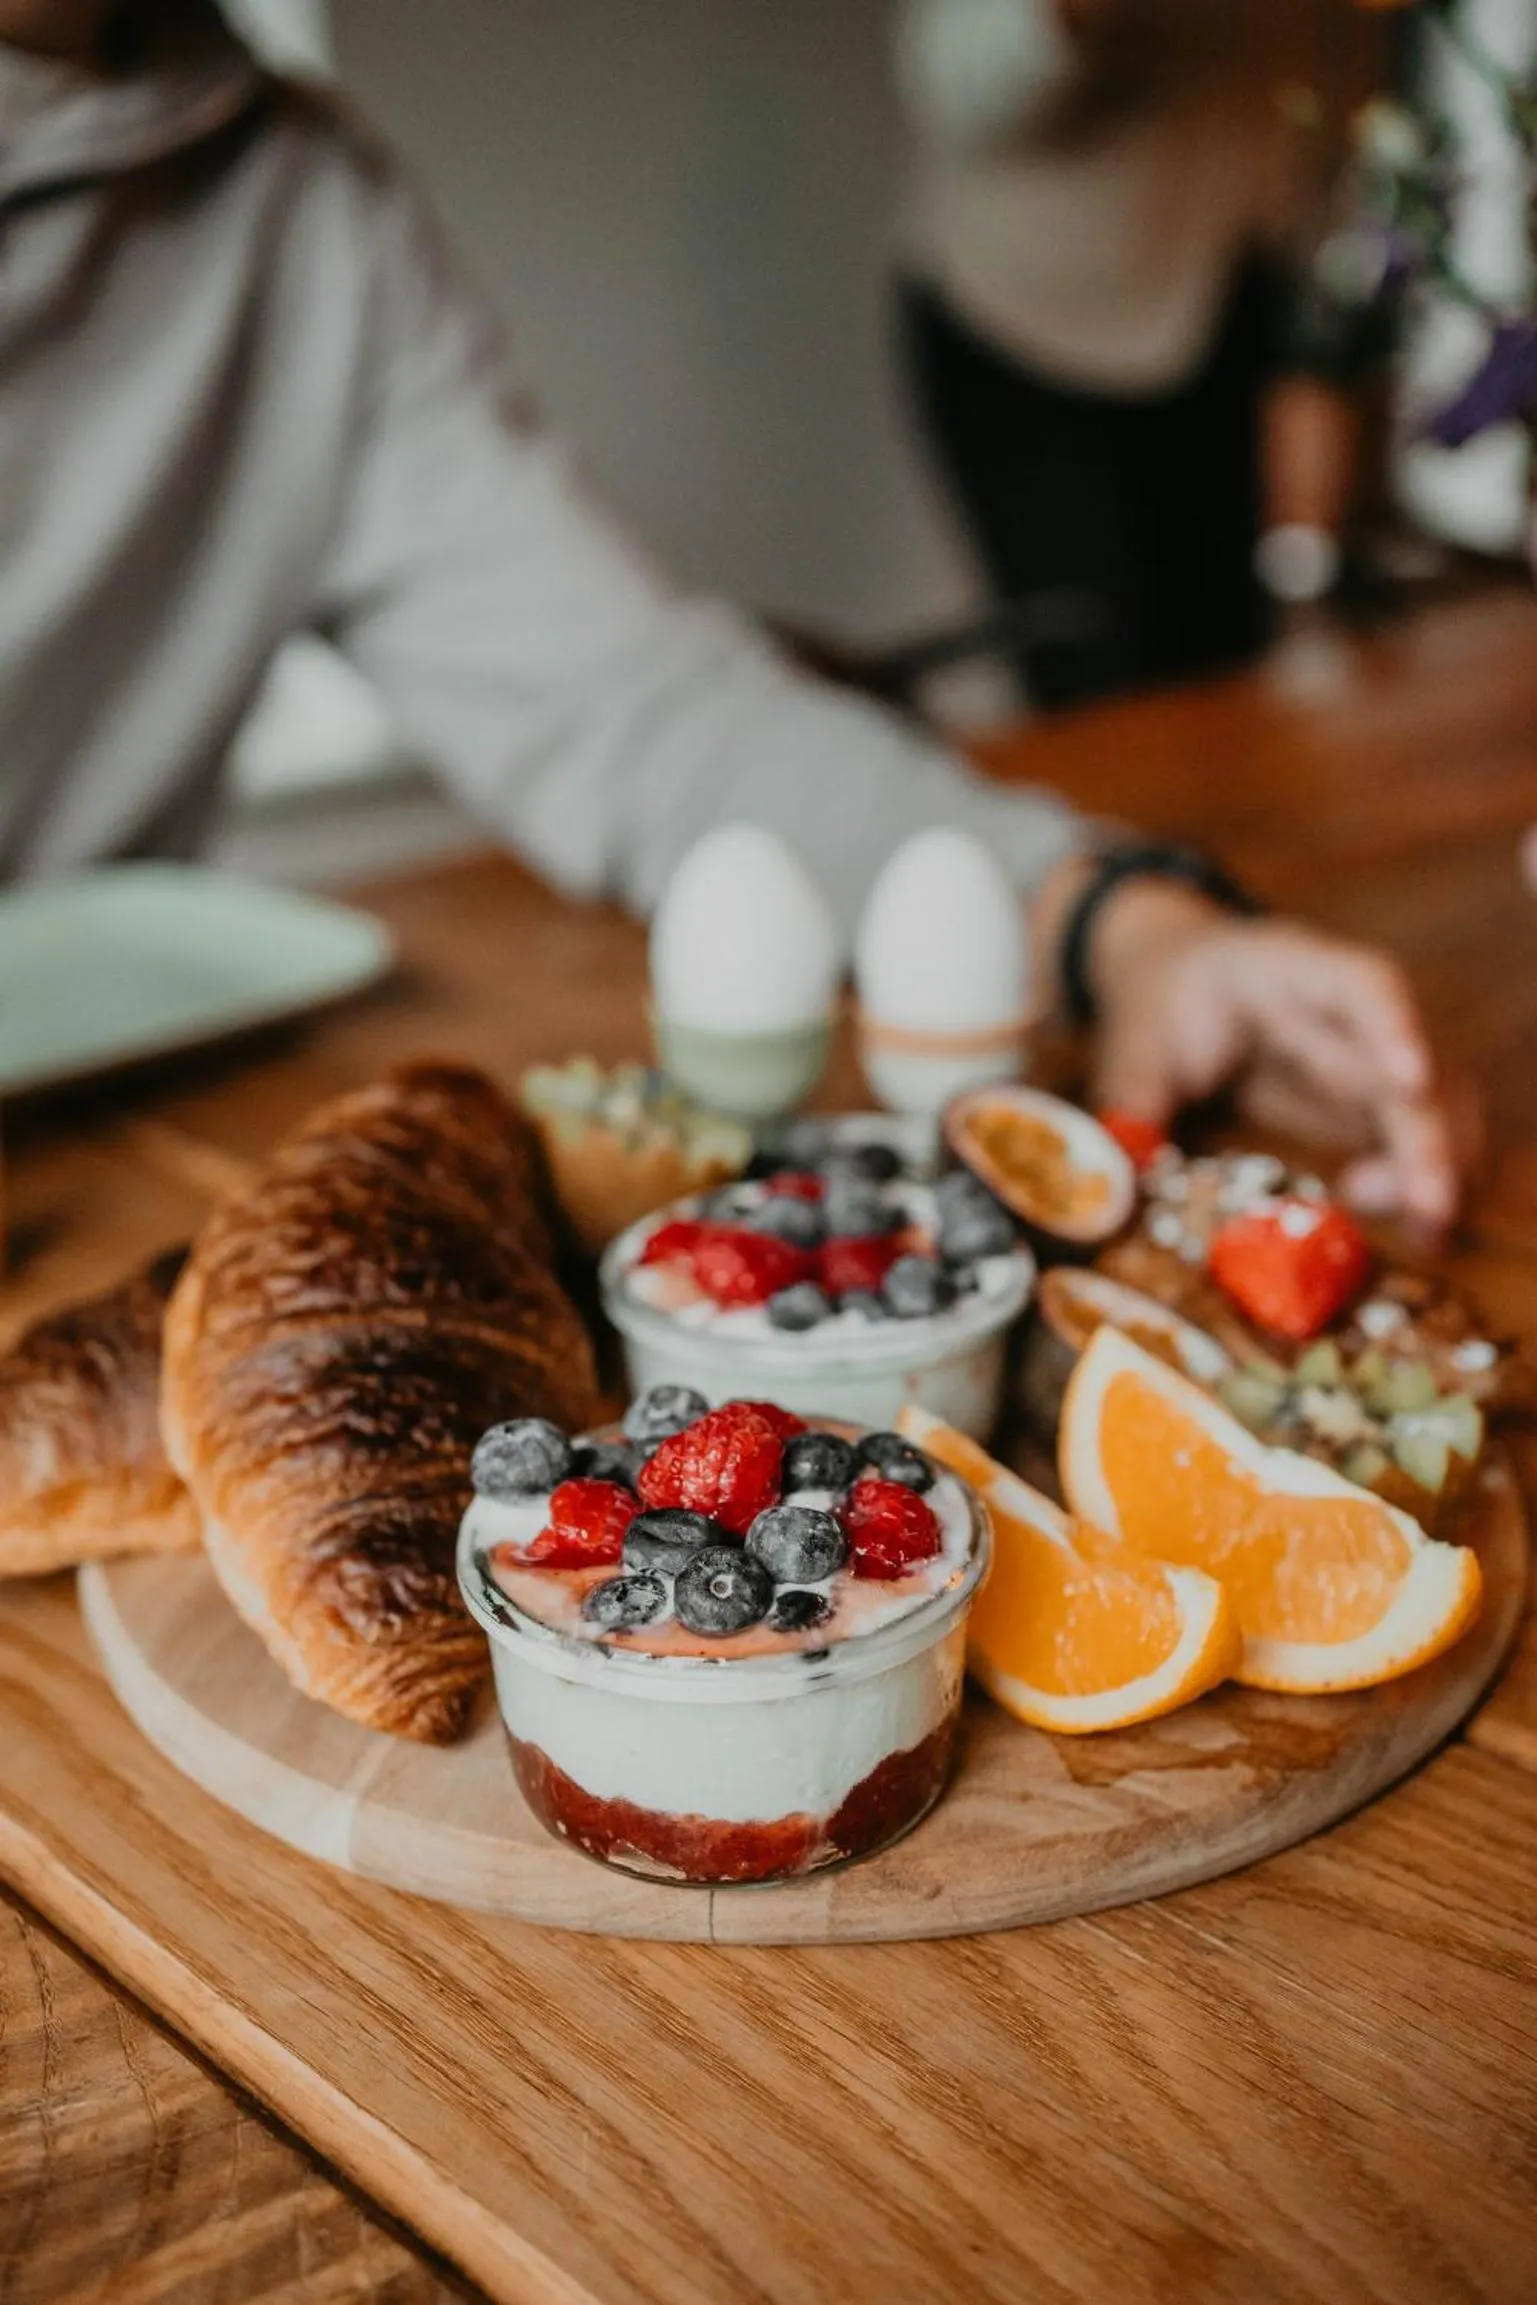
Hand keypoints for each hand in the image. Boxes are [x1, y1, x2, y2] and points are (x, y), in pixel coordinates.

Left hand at [1076, 879, 1463, 1230]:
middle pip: (1409, 1063)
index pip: (1357, 982)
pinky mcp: (1365, 1097)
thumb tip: (1116, 1181)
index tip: (1410, 1081)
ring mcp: (1364, 1053)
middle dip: (1429, 1135)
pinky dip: (1419, 1176)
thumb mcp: (1132, 1045)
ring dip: (1438, 1163)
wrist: (1174, 974)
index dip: (1393, 1026)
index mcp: (1285, 970)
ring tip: (1424, 1224)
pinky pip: (1412, 1134)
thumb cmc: (1161, 1000)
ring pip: (1432, 1102)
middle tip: (1431, 1208)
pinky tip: (1409, 1220)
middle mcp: (1343, 1011)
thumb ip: (1131, 1104)